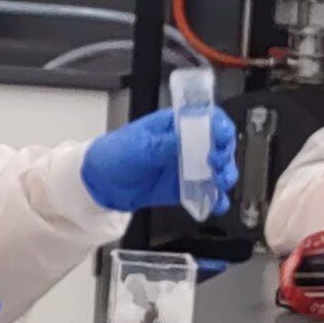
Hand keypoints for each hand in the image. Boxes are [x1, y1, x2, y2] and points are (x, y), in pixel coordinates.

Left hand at [79, 106, 240, 213]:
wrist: (99, 184)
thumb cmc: (114, 155)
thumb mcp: (139, 147)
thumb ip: (165, 145)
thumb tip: (187, 140)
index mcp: (174, 124)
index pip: (207, 118)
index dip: (220, 126)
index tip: (222, 137)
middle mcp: (184, 143)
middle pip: (218, 144)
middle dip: (224, 153)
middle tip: (217, 163)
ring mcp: (185, 166)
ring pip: (216, 169)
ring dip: (224, 175)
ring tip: (220, 183)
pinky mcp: (182, 188)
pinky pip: (205, 192)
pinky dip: (214, 198)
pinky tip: (216, 203)